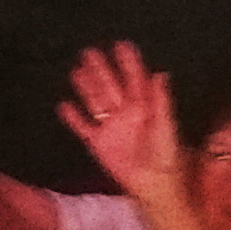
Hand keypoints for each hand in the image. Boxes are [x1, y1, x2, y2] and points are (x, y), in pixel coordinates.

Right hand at [57, 42, 188, 203]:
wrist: (154, 184)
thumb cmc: (166, 156)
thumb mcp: (166, 125)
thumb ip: (161, 100)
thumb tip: (160, 74)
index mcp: (144, 107)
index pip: (134, 79)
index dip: (128, 63)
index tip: (122, 45)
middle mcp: (125, 113)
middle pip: (110, 86)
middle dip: (101, 69)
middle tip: (90, 52)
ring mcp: (111, 127)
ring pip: (95, 101)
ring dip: (86, 87)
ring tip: (76, 70)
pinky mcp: (99, 143)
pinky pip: (83, 127)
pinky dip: (73, 117)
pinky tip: (64, 105)